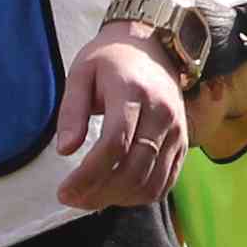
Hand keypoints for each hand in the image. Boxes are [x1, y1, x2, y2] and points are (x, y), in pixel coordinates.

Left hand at [50, 28, 189, 209]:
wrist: (155, 47)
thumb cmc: (111, 61)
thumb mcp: (81, 74)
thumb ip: (71, 111)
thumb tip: (65, 150)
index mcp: (133, 93)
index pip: (115, 144)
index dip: (88, 175)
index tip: (64, 191)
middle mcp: (162, 114)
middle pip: (133, 168)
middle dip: (98, 192)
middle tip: (72, 199)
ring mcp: (177, 131)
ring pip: (150, 182)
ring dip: (118, 199)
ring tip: (90, 199)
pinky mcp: (183, 144)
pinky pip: (165, 183)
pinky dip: (139, 196)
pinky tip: (115, 194)